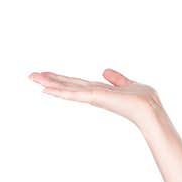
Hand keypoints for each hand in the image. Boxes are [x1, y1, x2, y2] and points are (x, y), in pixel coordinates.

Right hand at [29, 68, 166, 128]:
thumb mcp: (129, 84)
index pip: (77, 84)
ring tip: (32, 77)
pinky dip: (61, 92)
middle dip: (50, 80)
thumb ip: (117, 79)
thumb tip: (104, 71)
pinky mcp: (96, 98)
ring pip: (67, 89)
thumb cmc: (145, 100)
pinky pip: (75, 94)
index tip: (47, 75)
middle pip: (68, 85)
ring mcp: (94, 97)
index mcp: (101, 91)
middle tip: (31, 75)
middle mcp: (94, 94)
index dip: (62, 80)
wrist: (151, 110)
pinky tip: (46, 89)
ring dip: (50, 83)